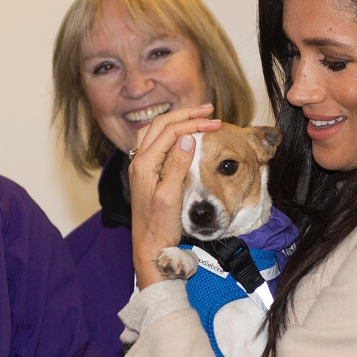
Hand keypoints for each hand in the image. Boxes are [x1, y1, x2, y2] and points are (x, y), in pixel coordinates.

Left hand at [128, 104, 221, 289]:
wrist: (149, 246)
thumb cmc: (160, 227)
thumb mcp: (171, 197)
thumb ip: (179, 166)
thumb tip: (189, 139)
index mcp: (145, 164)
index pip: (171, 132)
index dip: (194, 124)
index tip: (216, 123)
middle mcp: (140, 161)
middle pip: (161, 124)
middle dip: (186, 114)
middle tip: (209, 110)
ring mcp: (142, 166)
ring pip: (157, 130)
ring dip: (178, 120)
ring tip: (198, 116)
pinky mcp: (148, 172)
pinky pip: (157, 141)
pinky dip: (172, 132)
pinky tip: (185, 135)